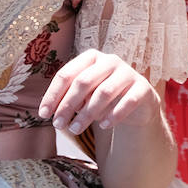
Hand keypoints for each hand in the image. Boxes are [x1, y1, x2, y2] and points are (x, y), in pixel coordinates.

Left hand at [38, 49, 159, 134]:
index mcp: (91, 58)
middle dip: (67, 105)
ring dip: (87, 114)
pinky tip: (104, 126)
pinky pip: (127, 101)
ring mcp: (128, 73)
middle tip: (58, 125)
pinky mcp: (143, 87)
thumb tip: (52, 112)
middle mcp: (110, 61)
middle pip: (84, 82)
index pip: (67, 74)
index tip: (44, 115)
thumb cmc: (101, 97)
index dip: (53, 95)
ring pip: (104, 92)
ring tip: (75, 130)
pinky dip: (114, 115)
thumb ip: (69, 99)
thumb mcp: (83, 96)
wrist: (135, 102)